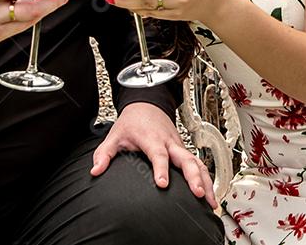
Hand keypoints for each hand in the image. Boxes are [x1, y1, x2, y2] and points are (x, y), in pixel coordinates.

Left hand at [90, 102, 216, 207]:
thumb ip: (104, 153)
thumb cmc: (132, 122)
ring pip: (197, 162)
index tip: (162, 184)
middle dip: (194, 176)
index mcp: (152, 139)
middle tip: (198, 193)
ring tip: (210, 201)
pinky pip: (199, 164)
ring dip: (205, 180)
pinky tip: (210, 194)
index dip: (161, 169)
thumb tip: (95, 170)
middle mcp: (169, 142)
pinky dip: (206, 178)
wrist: (146, 104)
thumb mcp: (114, 135)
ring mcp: (179, 146)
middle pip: (186, 159)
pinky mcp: (184, 150)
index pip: (158, 154)